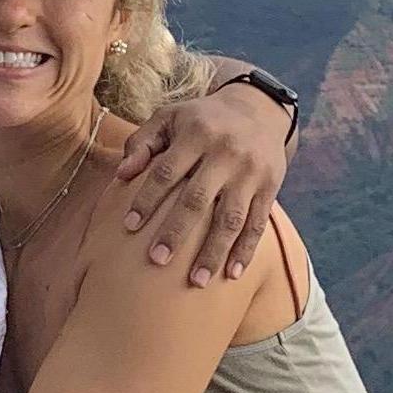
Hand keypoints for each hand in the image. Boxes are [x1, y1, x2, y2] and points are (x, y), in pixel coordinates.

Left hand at [115, 74, 290, 284]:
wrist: (259, 110)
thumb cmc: (201, 120)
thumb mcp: (170, 117)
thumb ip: (143, 142)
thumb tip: (121, 174)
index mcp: (197, 134)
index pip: (166, 172)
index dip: (147, 199)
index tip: (128, 227)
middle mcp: (226, 153)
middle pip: (197, 199)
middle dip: (176, 232)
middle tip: (156, 261)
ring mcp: (250, 173)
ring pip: (230, 218)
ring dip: (213, 252)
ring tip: (196, 282)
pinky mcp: (270, 187)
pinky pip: (257, 224)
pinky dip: (245, 251)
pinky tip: (232, 275)